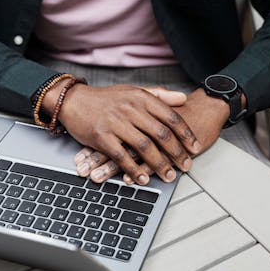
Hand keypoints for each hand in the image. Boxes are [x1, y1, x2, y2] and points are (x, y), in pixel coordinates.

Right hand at [76, 88, 230, 183]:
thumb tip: (184, 98)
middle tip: (187, 166)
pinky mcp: (101, 136)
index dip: (186, 134)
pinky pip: (121, 156)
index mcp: (141, 97)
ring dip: (159, 164)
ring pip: (144, 147)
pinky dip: (134, 169)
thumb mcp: (134, 91)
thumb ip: (159, 95)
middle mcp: (130, 109)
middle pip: (161, 134)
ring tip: (169, 176)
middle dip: (177, 153)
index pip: (171, 117)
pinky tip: (143, 179)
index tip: (195, 148)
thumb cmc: (106, 98)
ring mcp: (116, 123)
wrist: (74, 101)